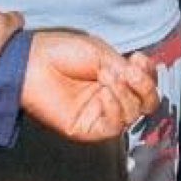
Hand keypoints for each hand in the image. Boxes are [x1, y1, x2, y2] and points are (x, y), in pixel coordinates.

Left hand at [19, 30, 159, 141]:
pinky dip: (116, 109)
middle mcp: (110, 97)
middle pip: (145, 103)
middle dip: (145, 87)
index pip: (144, 84)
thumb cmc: (60, 52)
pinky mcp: (88, 128)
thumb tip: (140, 80)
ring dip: (127, 95)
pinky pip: (114, 126)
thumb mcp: (100, 53)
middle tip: (133, 73)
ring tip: (111, 79)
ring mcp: (99, 113)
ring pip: (133, 115)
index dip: (148, 74)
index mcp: (114, 78)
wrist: (32, 61)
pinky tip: (106, 95)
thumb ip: (124, 69)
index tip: (138, 59)